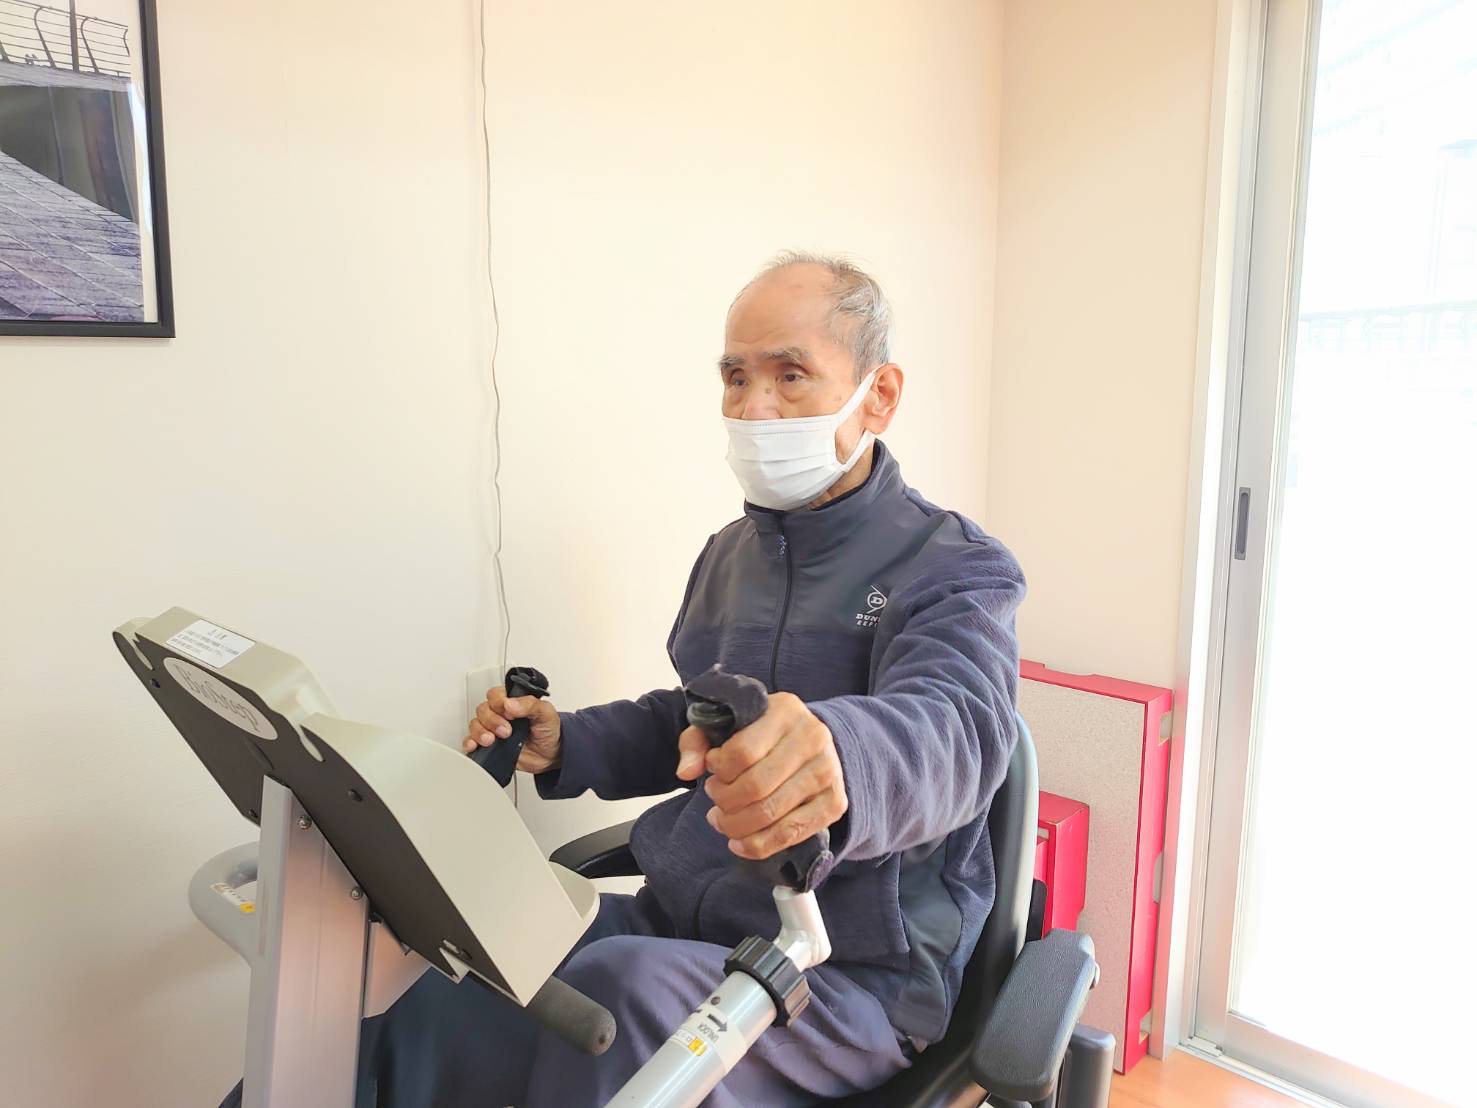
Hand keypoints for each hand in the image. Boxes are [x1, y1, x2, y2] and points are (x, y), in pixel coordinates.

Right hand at [462, 686, 561, 772]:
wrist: (551, 755)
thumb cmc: (548, 730)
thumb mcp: (546, 713)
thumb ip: (529, 704)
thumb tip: (510, 703)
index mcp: (512, 701)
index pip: (495, 695)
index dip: (498, 703)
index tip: (509, 713)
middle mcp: (500, 714)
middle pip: (483, 709)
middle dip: (491, 720)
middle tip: (506, 731)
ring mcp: (493, 729)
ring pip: (475, 724)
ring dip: (480, 732)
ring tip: (491, 740)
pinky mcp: (489, 745)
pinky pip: (471, 741)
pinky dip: (470, 743)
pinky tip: (475, 745)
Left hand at [676, 692, 847, 860]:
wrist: (809, 742)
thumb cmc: (761, 734)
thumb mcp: (726, 724)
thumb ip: (697, 741)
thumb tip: (686, 771)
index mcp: (786, 710)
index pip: (742, 752)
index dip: (718, 770)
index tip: (712, 770)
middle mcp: (814, 737)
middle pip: (756, 786)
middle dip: (724, 801)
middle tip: (714, 800)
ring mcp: (828, 771)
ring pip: (771, 813)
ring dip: (736, 826)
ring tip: (722, 821)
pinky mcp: (835, 802)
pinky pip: (791, 834)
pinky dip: (759, 845)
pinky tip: (739, 843)